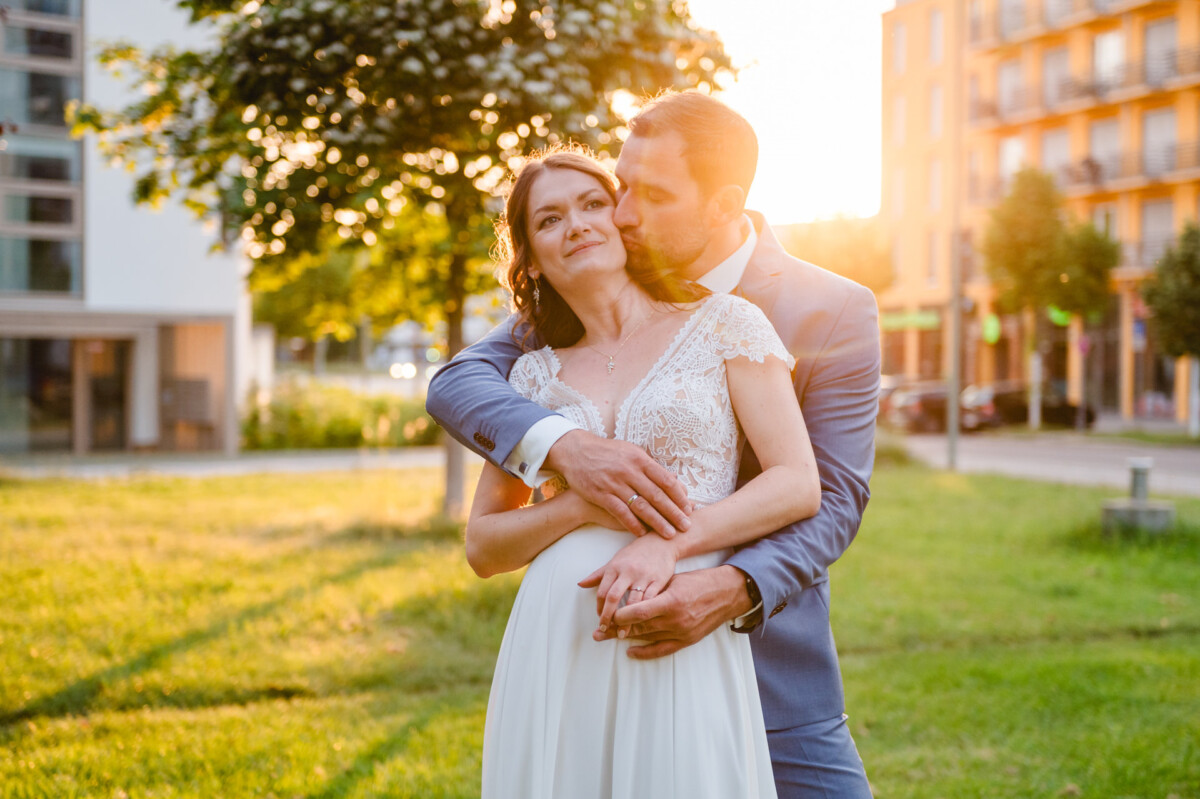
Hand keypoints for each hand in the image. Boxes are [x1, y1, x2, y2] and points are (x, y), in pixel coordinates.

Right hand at [546, 430, 691, 538]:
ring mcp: (614, 483)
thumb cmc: (608, 453)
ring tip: (669, 534)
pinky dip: (632, 524)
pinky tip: (642, 533)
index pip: (666, 480)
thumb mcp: (631, 452)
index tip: (689, 509)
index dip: (679, 496)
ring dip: (657, 522)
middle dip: (674, 512)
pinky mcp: (601, 494)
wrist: (575, 451)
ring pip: (641, 506)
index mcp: (640, 459)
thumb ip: (651, 468)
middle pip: (657, 495)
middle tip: (686, 526)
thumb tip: (675, 481)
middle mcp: (629, 471)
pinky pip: (620, 512)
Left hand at [578, 534, 678, 634]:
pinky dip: (645, 613)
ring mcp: (643, 576)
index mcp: (615, 567)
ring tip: (622, 633)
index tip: (600, 619)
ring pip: (632, 602)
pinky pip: (651, 600)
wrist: (660, 542)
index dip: (599, 608)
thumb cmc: (635, 553)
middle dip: (608, 616)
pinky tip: (642, 622)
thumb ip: (598, 574)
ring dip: (626, 620)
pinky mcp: (658, 580)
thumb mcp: (615, 560)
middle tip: (605, 630)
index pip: (602, 591)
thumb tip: (580, 584)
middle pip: (613, 597)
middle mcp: (627, 571)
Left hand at [596, 565, 750, 658]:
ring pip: (647, 637)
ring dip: (625, 638)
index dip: (620, 615)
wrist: (727, 594)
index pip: (639, 612)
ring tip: (606, 639)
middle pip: (639, 627)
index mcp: (671, 600)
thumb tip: (628, 592)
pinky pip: (662, 650)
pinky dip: (645, 652)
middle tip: (598, 631)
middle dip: (616, 629)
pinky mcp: (686, 641)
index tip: (607, 615)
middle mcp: (676, 619)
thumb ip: (652, 588)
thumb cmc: (699, 582)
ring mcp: (681, 632)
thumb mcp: (673, 579)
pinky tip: (630, 651)